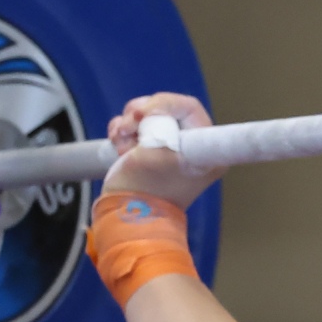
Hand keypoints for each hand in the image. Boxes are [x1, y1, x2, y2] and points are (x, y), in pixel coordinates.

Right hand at [101, 92, 226, 207]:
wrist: (126, 216)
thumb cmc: (146, 189)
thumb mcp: (159, 155)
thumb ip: (160, 126)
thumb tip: (147, 111)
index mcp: (205, 150)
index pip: (188, 107)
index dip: (164, 105)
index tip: (144, 117)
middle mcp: (191, 146)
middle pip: (165, 108)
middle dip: (140, 114)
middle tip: (128, 127)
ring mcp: (168, 146)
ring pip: (146, 115)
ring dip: (127, 124)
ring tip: (121, 142)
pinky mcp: (149, 149)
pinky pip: (134, 127)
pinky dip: (121, 131)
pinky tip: (117, 145)